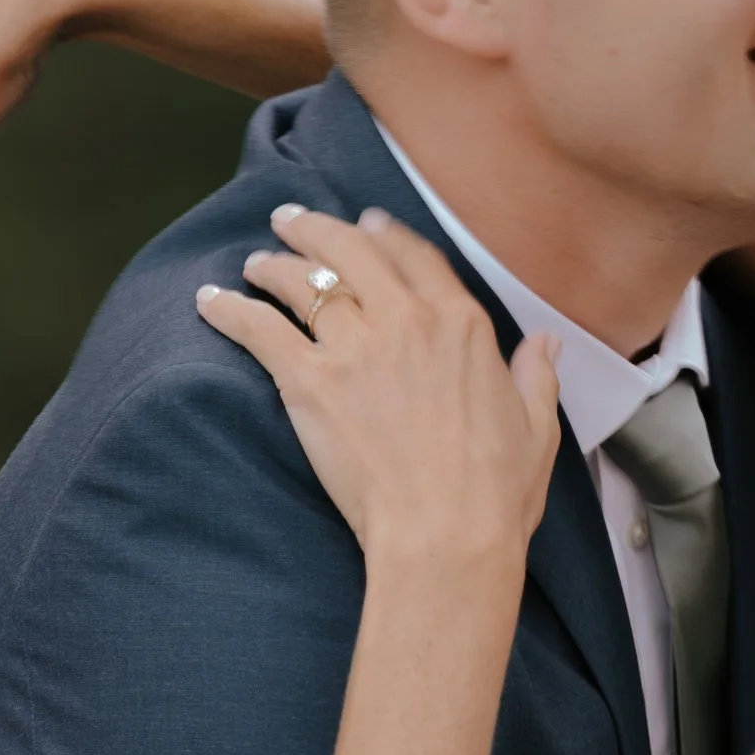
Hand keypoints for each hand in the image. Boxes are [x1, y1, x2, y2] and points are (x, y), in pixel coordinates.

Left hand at [198, 206, 561, 568]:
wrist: (446, 535)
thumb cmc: (496, 494)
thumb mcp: (537, 428)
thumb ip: (536, 376)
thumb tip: (545, 343)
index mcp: (461, 325)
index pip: (414, 257)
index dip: (386, 235)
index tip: (367, 225)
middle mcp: (406, 321)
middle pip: (352, 251)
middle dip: (316, 228)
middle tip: (290, 219)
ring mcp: (355, 348)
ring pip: (304, 281)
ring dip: (274, 264)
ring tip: (255, 262)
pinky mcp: (311, 383)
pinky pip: (261, 329)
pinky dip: (231, 310)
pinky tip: (209, 302)